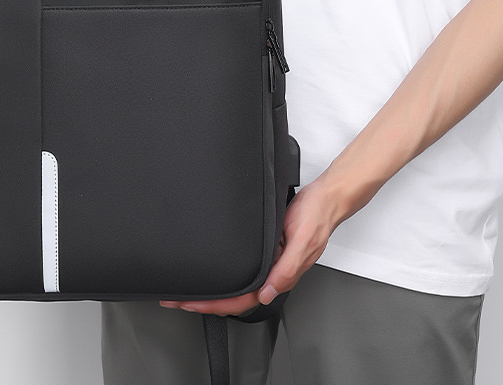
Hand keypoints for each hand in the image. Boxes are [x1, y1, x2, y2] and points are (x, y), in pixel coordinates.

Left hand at [159, 177, 342, 316]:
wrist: (326, 198)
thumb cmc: (317, 216)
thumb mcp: (302, 240)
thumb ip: (286, 270)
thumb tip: (267, 293)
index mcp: (279, 275)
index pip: (242, 300)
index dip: (214, 304)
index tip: (190, 302)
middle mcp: (271, 272)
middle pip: (234, 297)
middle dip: (205, 301)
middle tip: (176, 298)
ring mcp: (268, 261)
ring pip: (236, 284)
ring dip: (212, 289)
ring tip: (187, 289)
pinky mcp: (266, 248)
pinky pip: (242, 268)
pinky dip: (223, 272)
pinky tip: (211, 270)